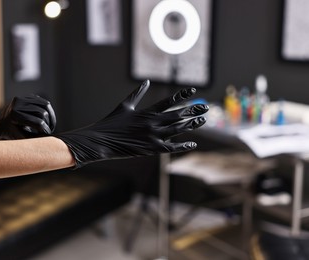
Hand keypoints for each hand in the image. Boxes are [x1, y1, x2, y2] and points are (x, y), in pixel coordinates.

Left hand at [0, 95, 55, 139]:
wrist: (3, 124)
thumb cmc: (13, 134)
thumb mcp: (23, 139)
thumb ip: (36, 138)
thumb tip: (52, 137)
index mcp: (14, 115)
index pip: (38, 123)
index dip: (46, 130)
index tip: (48, 135)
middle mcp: (17, 103)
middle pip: (43, 113)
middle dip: (49, 123)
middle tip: (50, 130)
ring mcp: (23, 97)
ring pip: (46, 105)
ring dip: (51, 117)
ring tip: (51, 125)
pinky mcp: (28, 96)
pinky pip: (44, 102)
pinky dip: (49, 111)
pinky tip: (47, 119)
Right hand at [55, 80, 208, 167]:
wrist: (102, 141)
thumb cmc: (112, 122)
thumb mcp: (125, 106)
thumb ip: (137, 94)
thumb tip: (146, 81)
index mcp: (147, 112)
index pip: (169, 101)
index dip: (182, 95)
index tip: (194, 90)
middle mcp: (152, 123)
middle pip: (178, 115)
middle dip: (193, 110)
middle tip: (206, 107)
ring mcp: (153, 137)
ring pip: (178, 130)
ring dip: (192, 125)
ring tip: (202, 121)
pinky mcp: (152, 149)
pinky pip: (171, 147)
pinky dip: (183, 145)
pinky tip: (193, 143)